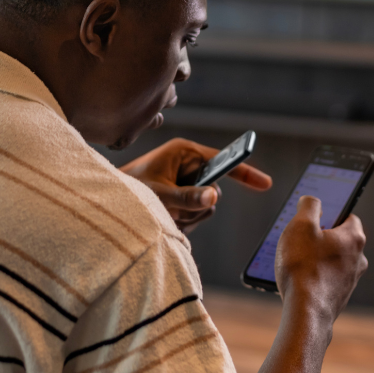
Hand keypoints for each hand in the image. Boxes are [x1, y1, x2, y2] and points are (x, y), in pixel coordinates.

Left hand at [119, 138, 271, 232]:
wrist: (107, 205)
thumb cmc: (129, 191)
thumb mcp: (160, 195)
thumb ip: (187, 198)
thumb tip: (214, 197)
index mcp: (184, 152)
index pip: (223, 160)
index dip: (245, 172)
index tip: (265, 184)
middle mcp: (187, 163)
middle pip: (214, 188)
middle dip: (198, 205)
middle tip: (175, 209)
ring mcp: (185, 181)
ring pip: (206, 204)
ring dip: (189, 215)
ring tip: (165, 213)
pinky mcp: (181, 196)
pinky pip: (196, 212)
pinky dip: (184, 220)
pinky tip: (165, 218)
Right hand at [259, 196, 367, 372]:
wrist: (306, 312)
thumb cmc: (303, 266)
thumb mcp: (300, 225)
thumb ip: (308, 206)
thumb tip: (311, 200)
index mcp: (353, 237)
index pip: (348, 215)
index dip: (331, 212)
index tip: (316, 214)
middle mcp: (358, 259)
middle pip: (339, 238)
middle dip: (320, 236)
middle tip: (299, 237)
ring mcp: (350, 280)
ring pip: (332, 260)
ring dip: (315, 257)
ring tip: (293, 259)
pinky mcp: (339, 296)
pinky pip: (326, 278)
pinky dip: (313, 275)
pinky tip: (296, 278)